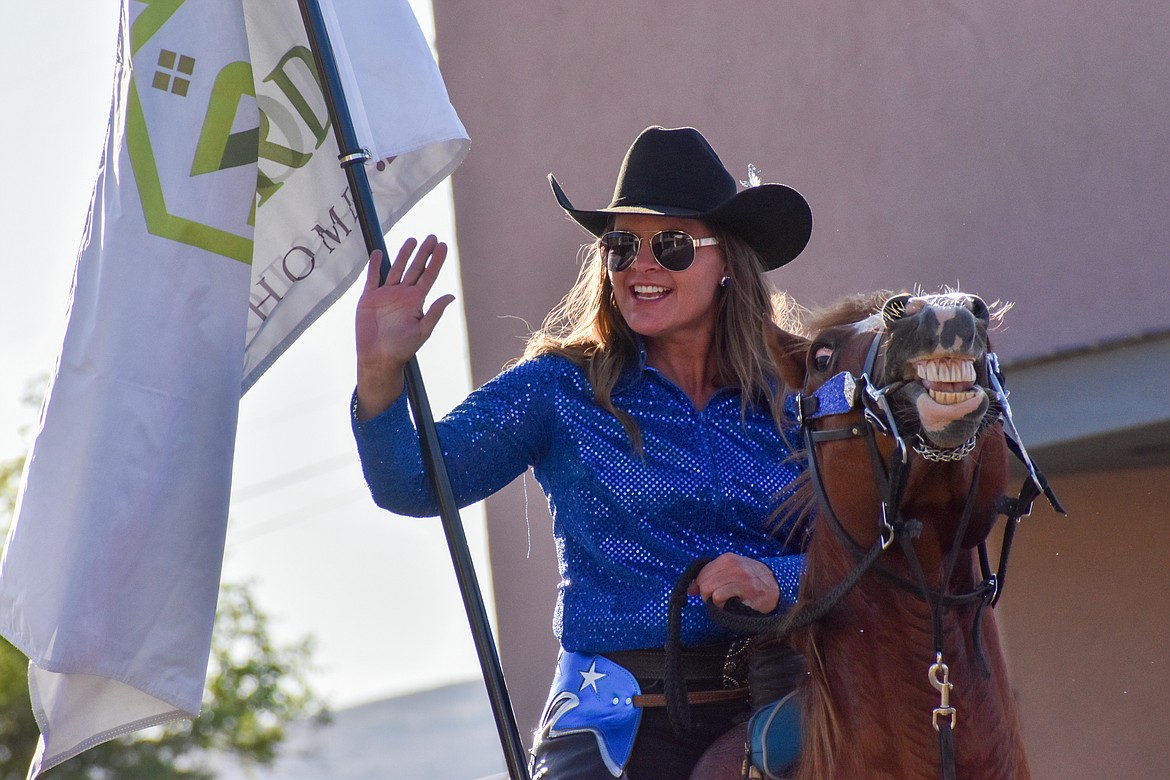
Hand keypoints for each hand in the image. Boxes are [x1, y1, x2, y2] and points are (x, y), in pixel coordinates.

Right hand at [355, 236, 454, 419]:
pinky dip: (375, 266)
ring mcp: (386, 294)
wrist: (378, 358)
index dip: (436, 261)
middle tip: (431, 237)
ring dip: (404, 255)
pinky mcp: (369, 298)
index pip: (429, 276)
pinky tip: (380, 253)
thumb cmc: (402, 348)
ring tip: (412, 240)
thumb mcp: (422, 330)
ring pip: (397, 269)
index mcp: (416, 301)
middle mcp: (403, 295)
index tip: (442, 246)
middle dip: (423, 253)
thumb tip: (450, 296)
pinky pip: (372, 278)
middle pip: (415, 268)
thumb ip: (435, 312)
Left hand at [688, 553, 779, 613]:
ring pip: (710, 592)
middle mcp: (734, 567)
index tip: (708, 593)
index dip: (700, 586)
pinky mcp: (748, 593)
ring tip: (725, 603)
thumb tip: (690, 590)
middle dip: (706, 596)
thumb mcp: (730, 572)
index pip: (702, 574)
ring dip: (714, 602)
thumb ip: (710, 576)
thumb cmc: (750, 580)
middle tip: (717, 600)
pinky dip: (722, 606)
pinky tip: (732, 605)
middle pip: (704, 584)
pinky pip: (721, 598)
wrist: (777, 585)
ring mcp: (742, 579)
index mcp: (728, 559)